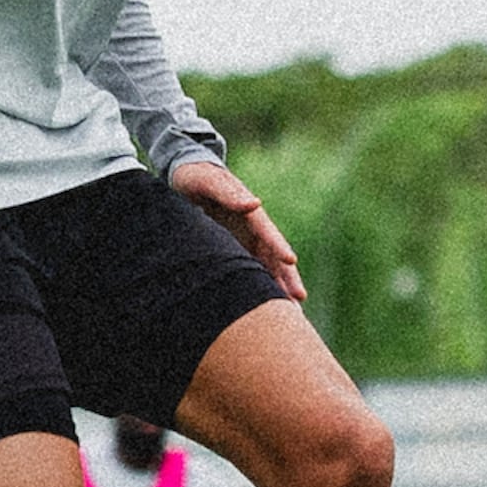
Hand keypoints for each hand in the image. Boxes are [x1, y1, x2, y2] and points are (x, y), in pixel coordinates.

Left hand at [170, 159, 304, 308]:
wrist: (187, 175)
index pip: (268, 232)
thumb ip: (229, 193)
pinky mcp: (236, 247)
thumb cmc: (198, 177)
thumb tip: (254, 203)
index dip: (279, 247)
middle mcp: (253, 227)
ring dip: (279, 286)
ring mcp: (246, 238)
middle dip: (288, 276)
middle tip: (300, 298)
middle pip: (275, 255)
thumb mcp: (210, 181)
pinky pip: (252, 268)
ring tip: (293, 310)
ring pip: (267, 265)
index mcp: (250, 212)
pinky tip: (267, 303)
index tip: (291, 261)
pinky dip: (262, 285)